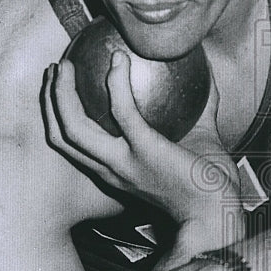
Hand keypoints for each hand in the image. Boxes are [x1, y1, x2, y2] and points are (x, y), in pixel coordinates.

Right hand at [44, 54, 242, 247]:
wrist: (220, 211)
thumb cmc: (212, 183)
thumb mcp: (200, 140)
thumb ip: (200, 110)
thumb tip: (208, 78)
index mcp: (117, 170)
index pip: (74, 146)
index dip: (59, 117)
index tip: (62, 88)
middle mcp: (112, 169)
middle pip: (63, 136)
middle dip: (50, 102)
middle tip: (55, 69)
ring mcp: (125, 162)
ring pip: (74, 129)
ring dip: (62, 94)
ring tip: (66, 65)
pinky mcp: (145, 149)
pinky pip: (123, 110)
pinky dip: (117, 82)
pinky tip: (120, 59)